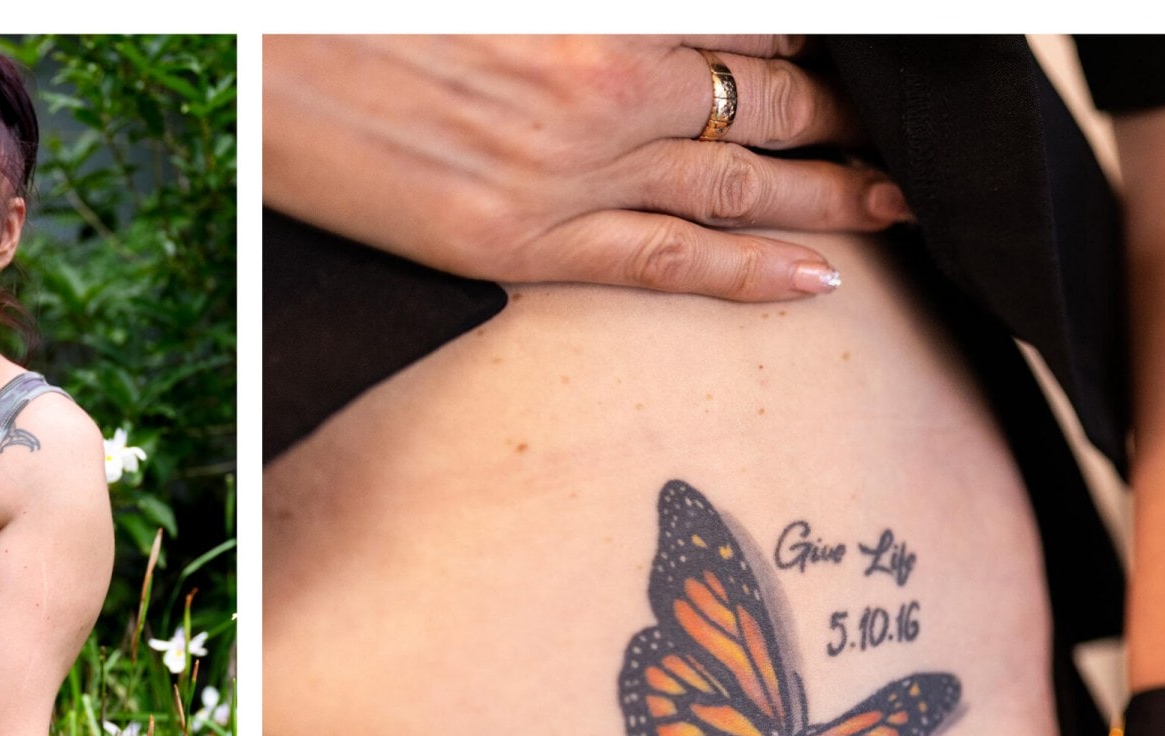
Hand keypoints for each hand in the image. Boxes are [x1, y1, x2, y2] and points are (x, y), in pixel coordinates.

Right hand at [265, 35, 906, 300]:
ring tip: (897, 204)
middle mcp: (610, 85)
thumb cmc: (356, 23)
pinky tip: (817, 280)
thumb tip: (645, 42)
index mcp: (603, 9)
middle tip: (905, 141)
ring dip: (831, 195)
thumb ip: (588, 17)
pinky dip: (749, 273)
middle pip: (768, 101)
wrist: (259, 80)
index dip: (814, 50)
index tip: (852, 64)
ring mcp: (574, 171)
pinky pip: (666, 263)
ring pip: (740, 184)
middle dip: (847, 122)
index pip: (753, 26)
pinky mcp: (528, 244)